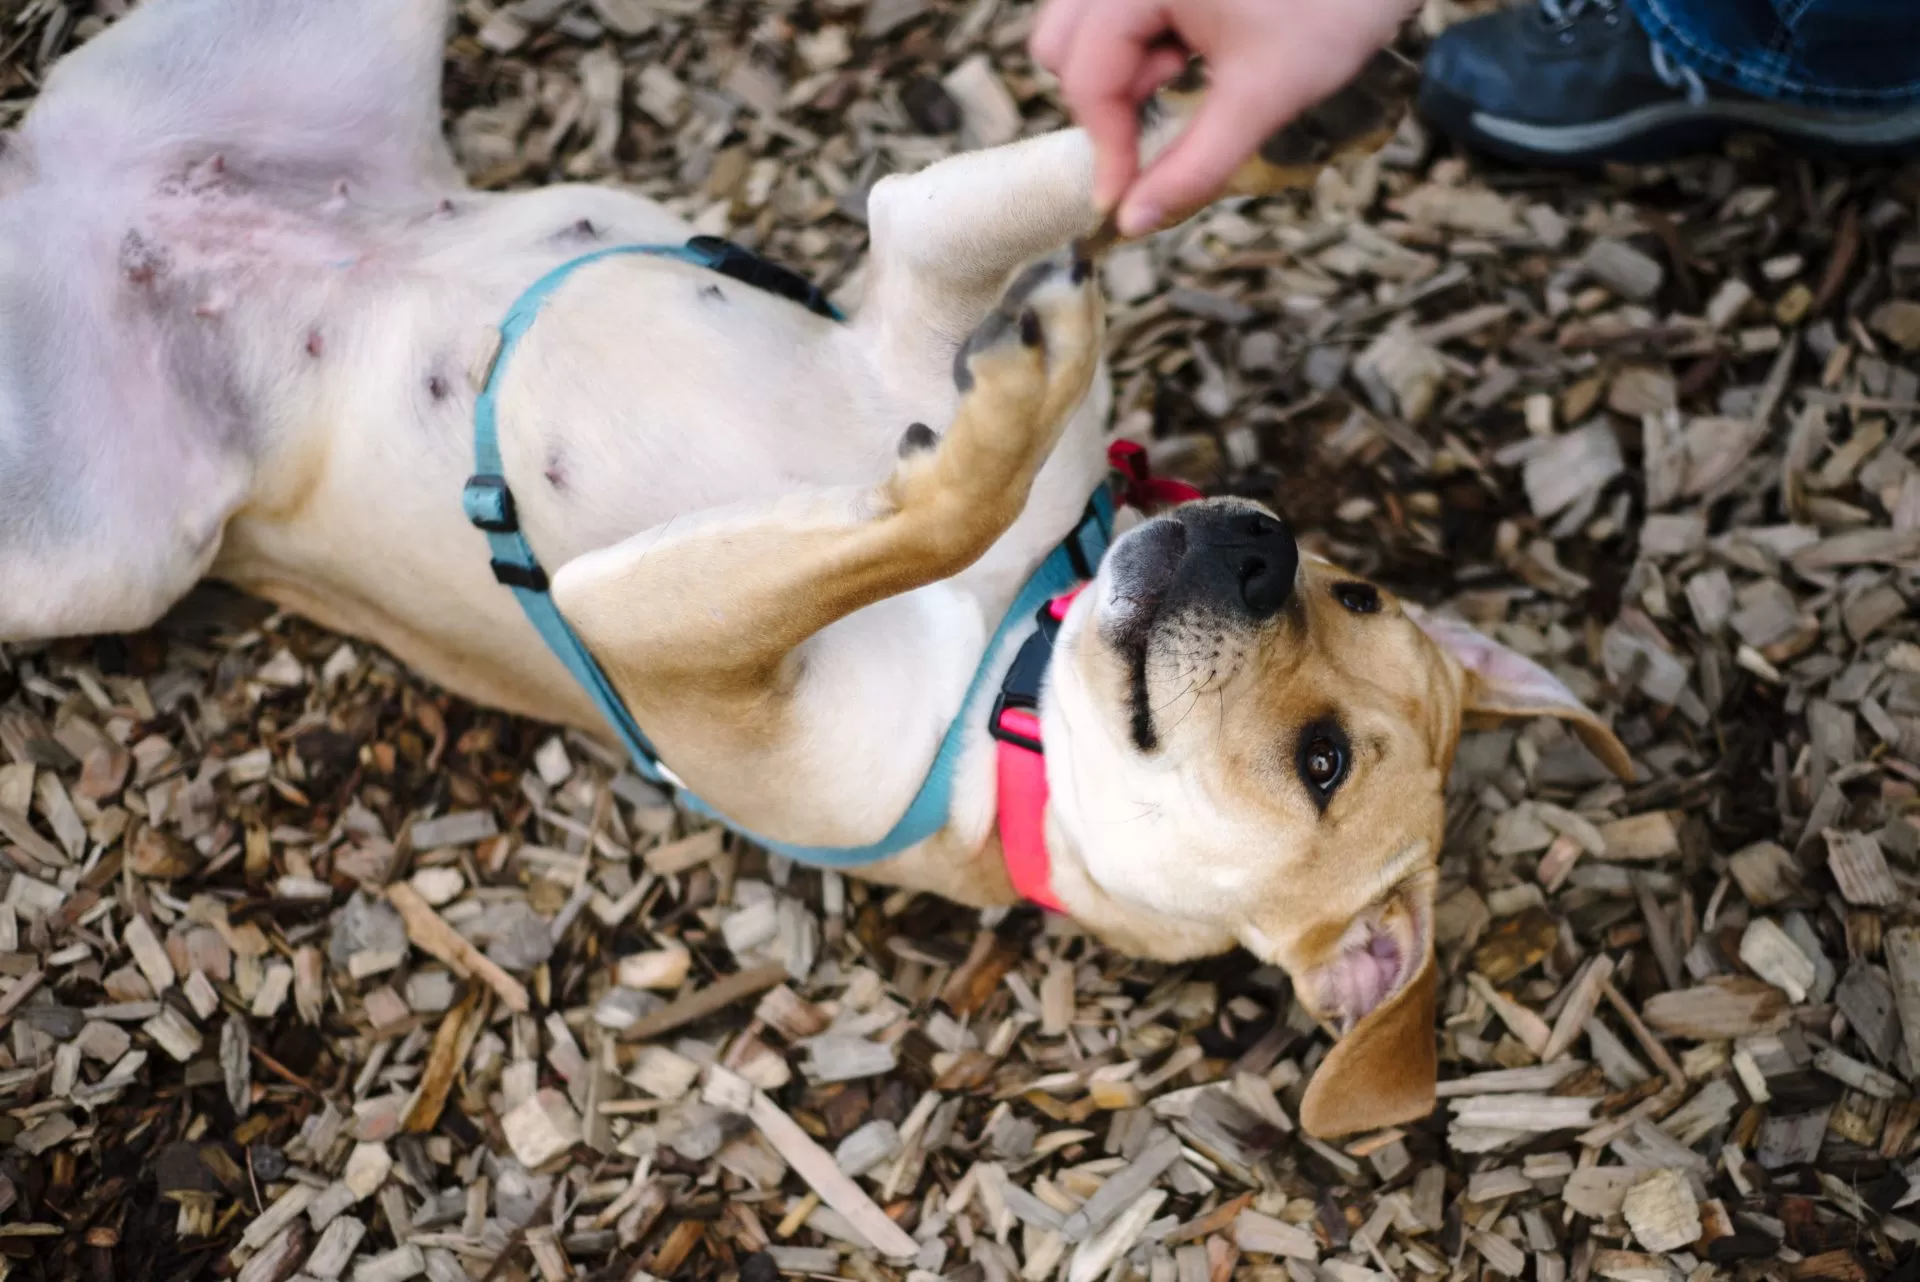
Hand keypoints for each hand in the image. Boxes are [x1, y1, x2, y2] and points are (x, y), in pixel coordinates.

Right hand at [1032, 0, 1418, 236]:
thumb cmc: (1337, 7)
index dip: (1104, 145)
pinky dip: (1140, 39)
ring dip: (1122, 67)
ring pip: (1080, 24)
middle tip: (1167, 109)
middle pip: (1061, 42)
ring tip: (1186, 71)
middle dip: (1106, 96)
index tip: (1121, 198)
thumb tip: (1132, 222)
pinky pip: (1114, 8)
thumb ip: (1191, 166)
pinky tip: (1189, 46)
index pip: (1088, 75)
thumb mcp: (1262, 97)